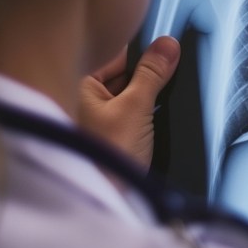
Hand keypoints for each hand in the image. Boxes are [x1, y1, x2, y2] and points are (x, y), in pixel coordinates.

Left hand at [78, 36, 180, 167]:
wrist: (103, 201)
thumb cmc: (106, 159)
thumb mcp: (135, 108)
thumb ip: (153, 73)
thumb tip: (168, 45)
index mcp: (79, 83)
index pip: (117, 54)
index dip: (144, 54)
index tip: (168, 52)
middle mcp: (82, 98)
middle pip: (126, 74)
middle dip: (147, 80)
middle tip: (159, 91)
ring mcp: (95, 118)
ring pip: (130, 96)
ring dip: (147, 102)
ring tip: (149, 118)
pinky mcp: (110, 136)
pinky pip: (131, 116)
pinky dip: (144, 119)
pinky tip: (149, 130)